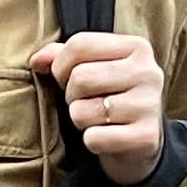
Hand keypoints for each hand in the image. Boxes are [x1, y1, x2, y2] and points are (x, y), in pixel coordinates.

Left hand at [31, 30, 166, 185]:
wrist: (141, 142)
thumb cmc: (110, 98)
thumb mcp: (92, 69)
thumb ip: (62, 57)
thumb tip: (37, 60)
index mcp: (136, 47)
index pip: (80, 44)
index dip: (60, 65)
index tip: (67, 79)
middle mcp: (148, 72)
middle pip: (80, 77)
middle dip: (71, 95)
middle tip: (86, 103)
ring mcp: (150, 105)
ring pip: (81, 111)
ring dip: (80, 120)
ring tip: (97, 120)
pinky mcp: (146, 137)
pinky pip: (94, 138)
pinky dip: (91, 141)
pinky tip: (106, 137)